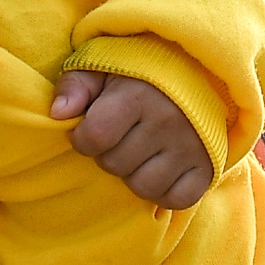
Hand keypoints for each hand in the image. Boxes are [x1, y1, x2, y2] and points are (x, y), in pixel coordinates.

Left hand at [50, 70, 213, 210]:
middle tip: (119, 136)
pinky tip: (160, 171)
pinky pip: (177, 199)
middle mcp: (167, 122)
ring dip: (133, 175)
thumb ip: (75, 86)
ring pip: (142, 186)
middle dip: (107, 154)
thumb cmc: (139, 70)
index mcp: (137, 96)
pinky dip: (164, 192)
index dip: (82, 138)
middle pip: (114, 164)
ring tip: (138, 153)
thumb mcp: (102, 65)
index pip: (94, 137)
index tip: (88, 129)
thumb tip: (58, 114)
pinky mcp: (207, 167)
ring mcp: (190, 147)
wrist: (197, 69)